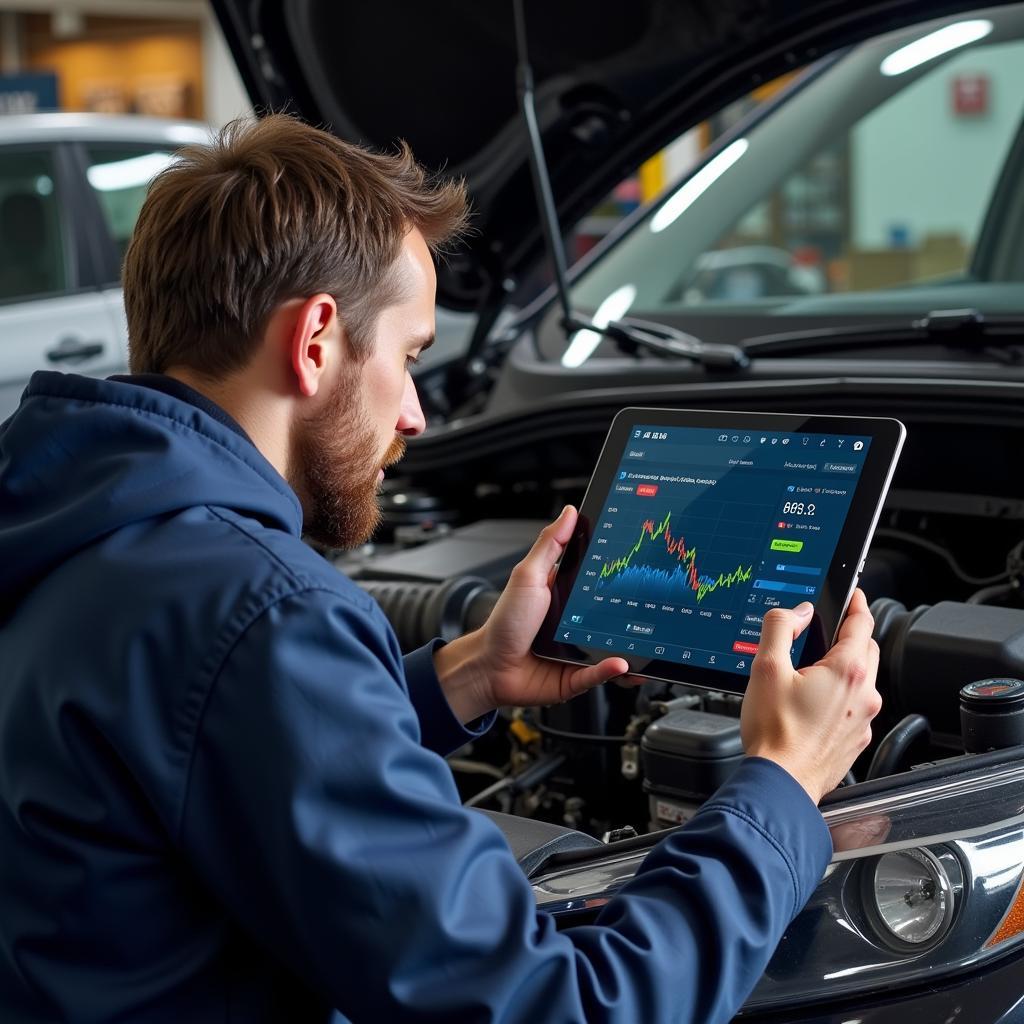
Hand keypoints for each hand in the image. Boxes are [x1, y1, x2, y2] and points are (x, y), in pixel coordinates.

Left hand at [433, 506, 633, 722]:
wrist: (489, 667)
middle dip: (635, 615)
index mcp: (570, 595)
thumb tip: (569, 513)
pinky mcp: (577, 675)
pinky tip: (620, 664)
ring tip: (647, 645)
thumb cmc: (505, 622)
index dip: (623, 573)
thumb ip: (549, 545)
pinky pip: (599, 674)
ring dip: (633, 649)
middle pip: (616, 616)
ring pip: (615, 648)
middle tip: (654, 608)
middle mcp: (580, 622)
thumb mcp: (528, 576)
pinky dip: (611, 670)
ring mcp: (581, 649)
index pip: (603, 580)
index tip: (643, 562)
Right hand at [740, 589, 881, 803]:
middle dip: (851, 634)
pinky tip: (814, 702)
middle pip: (867, 648)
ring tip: (812, 670)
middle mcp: (864, 694)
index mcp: (846, 671)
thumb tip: (795, 612)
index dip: (857, 602)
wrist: (781, 783)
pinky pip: (856, 706)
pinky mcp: (857, 739)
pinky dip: (842, 695)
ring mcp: (863, 719)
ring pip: (863, 678)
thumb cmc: (774, 733)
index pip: (862, 622)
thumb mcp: (766, 668)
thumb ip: (779, 628)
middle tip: (826, 630)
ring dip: (846, 666)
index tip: (853, 594)